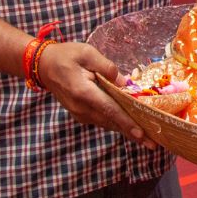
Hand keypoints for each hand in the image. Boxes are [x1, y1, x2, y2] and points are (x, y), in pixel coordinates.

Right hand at [33, 41, 152, 147]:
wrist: (42, 66)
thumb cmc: (66, 56)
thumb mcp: (87, 53)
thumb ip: (107, 67)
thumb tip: (124, 83)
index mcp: (84, 92)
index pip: (110, 110)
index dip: (127, 123)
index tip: (142, 134)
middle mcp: (81, 108)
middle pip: (112, 122)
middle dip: (133, 133)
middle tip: (153, 144)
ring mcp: (79, 113)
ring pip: (107, 123)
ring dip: (126, 130)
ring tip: (146, 138)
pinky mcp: (80, 114)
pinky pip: (102, 120)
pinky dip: (116, 123)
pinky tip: (130, 126)